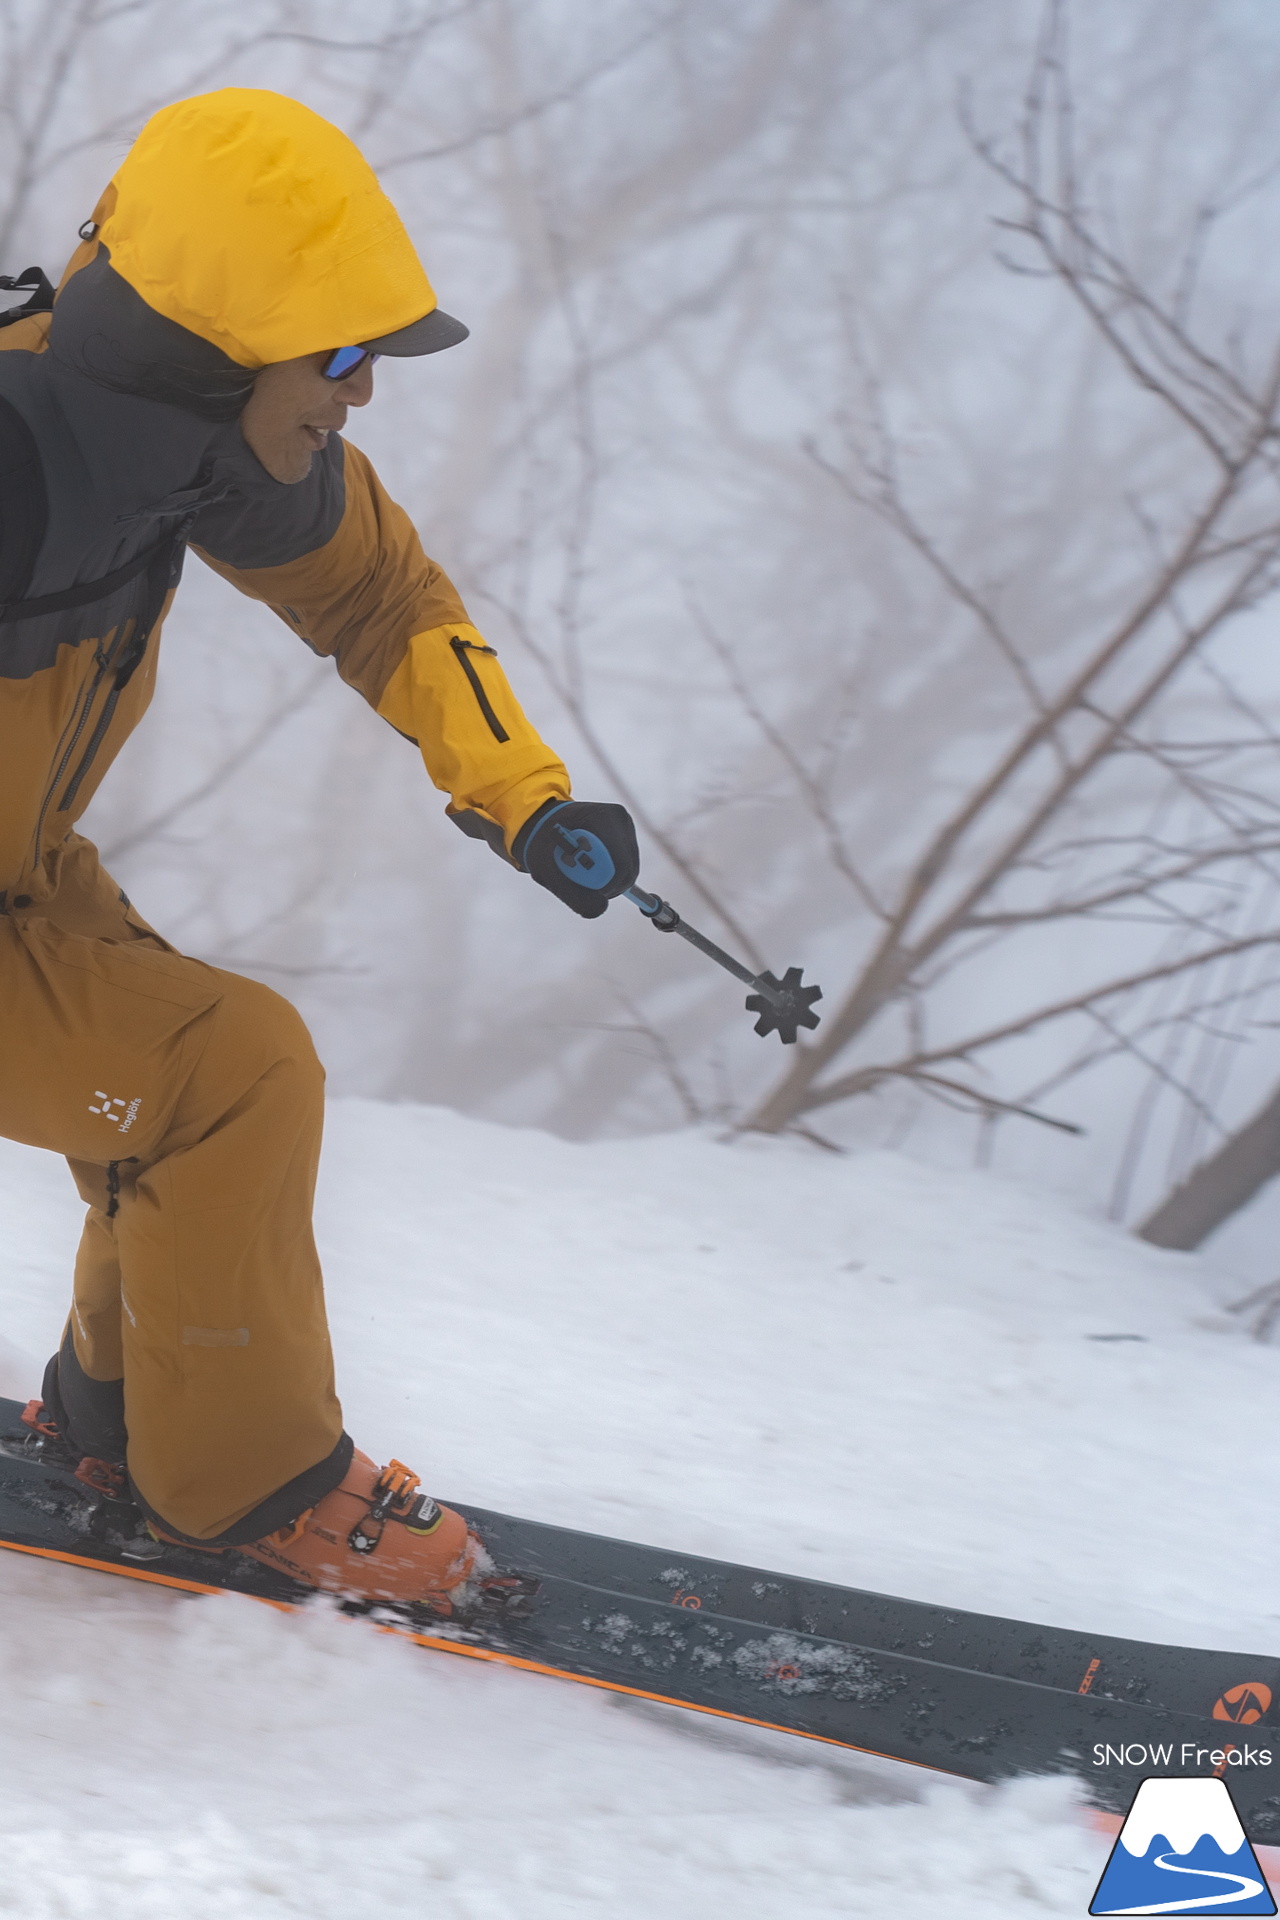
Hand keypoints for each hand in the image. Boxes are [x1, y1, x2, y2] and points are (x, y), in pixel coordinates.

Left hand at [514, 800, 639, 918]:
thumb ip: (573, 894)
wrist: (541, 826)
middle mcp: (619, 819)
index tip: (581, 887)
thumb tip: (601, 908)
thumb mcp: (548, 873)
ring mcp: (625, 827)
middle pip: (628, 870)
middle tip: (579, 885)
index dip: (605, 887)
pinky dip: (609, 876)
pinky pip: (626, 869)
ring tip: (579, 873)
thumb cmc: (541, 846)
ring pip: (629, 872)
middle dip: (606, 886)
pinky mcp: (626, 837)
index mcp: (602, 818)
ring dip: (606, 882)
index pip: (621, 865)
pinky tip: (589, 868)